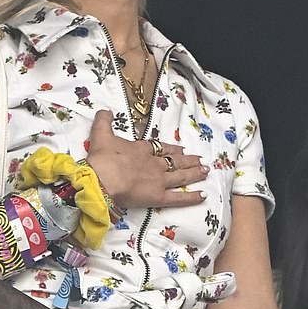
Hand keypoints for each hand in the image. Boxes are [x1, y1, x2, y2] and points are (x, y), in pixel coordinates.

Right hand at [86, 109, 208, 209]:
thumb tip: (104, 110)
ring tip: (206, 171)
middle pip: (175, 161)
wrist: (102, 179)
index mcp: (141, 149)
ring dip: (194, 173)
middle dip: (188, 160)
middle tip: (200, 160)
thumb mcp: (101, 135)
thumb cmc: (102, 159)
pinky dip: (192, 197)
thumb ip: (103, 122)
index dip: (172, 149)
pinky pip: (179, 198)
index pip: (160, 148)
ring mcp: (159, 180)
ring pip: (181, 176)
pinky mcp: (158, 197)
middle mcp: (154, 163)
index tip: (180, 149)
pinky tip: (203, 195)